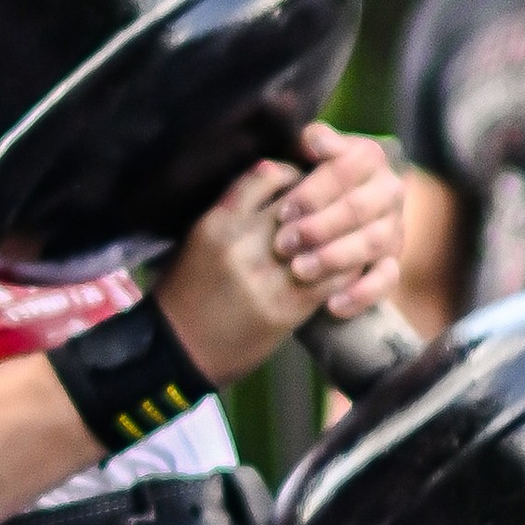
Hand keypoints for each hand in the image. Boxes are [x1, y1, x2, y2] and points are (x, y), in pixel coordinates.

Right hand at [157, 127, 406, 384]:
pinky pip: (333, 276)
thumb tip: (274, 185)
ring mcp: (268, 277)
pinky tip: (346, 263)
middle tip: (333, 200)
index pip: (269, 172)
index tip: (300, 180)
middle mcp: (244, 243)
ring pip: (325, 236)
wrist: (177, 352)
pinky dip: (347, 266)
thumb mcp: (198, 238)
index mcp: (219, 221)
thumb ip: (233, 210)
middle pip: (302, 200)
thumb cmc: (185, 292)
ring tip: (345, 229)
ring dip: (342, 230)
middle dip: (324, 196)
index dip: (293, 172)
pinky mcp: (287, 308)